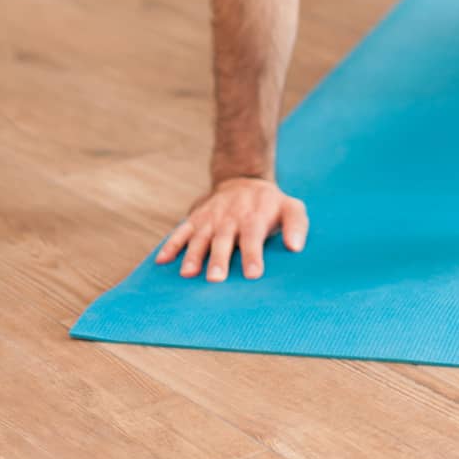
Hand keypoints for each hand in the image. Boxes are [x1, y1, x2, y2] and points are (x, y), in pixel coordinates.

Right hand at [154, 176, 308, 282]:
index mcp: (254, 217)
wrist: (243, 180)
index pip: (253, 237)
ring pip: (200, 237)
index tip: (252, 274)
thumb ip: (297, 224)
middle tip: (215, 279)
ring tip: (188, 274)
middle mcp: (230, 218)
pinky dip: (171, 245)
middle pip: (223, 240)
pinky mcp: (196, 218)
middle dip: (219, 259)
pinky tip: (162, 261)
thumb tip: (295, 246)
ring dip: (193, 255)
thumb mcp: (291, 207)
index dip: (252, 255)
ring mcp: (211, 218)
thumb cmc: (270, 204)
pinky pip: (181, 231)